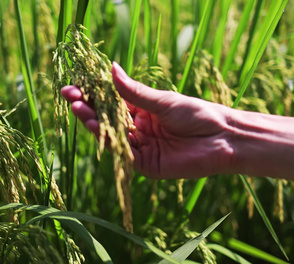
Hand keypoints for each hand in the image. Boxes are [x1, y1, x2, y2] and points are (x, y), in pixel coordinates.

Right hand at [61, 62, 236, 178]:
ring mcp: (142, 148)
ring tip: (79, 108)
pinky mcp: (146, 165)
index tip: (75, 86)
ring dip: (95, 123)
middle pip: (108, 120)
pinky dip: (111, 142)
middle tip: (71, 96)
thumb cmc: (198, 114)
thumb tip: (110, 68)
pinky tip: (98, 127)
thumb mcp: (163, 101)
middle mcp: (139, 129)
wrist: (223, 139)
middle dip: (88, 108)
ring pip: (112, 136)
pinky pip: (124, 153)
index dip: (94, 95)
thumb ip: (134, 92)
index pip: (112, 102)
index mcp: (144, 111)